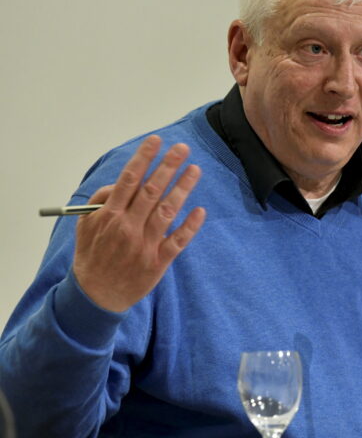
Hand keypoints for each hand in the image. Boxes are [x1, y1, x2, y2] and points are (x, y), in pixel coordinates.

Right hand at [72, 135, 205, 311]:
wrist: (96, 296)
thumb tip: (122, 182)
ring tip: (195, 170)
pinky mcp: (158, 261)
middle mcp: (127, 227)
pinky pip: (177, 241)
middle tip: (183, 148)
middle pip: (151, 191)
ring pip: (167, 211)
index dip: (143, 159)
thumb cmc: (93, 255)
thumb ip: (100, 201)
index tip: (155, 141)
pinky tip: (200, 211)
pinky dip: (190, 226)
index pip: (128, 180)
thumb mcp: (85, 226)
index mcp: (109, 216)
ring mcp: (144, 244)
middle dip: (168, 166)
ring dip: (183, 188)